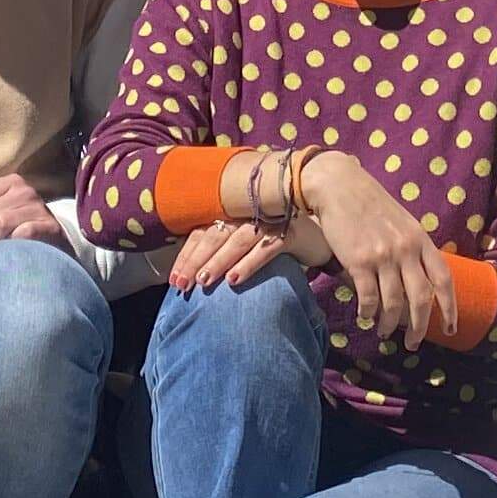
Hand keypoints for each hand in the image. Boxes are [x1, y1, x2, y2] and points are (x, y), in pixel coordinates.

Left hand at [170, 219, 294, 289]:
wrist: (322, 235)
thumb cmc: (279, 242)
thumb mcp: (249, 244)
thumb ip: (226, 251)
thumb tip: (196, 276)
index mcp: (234, 214)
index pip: (203, 232)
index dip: (186, 256)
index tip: (173, 280)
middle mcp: (248, 212)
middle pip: (215, 235)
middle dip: (196, 261)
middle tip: (182, 285)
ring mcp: (270, 219)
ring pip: (237, 240)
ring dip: (219, 261)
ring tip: (203, 281)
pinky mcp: (290, 231)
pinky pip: (265, 247)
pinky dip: (248, 263)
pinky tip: (234, 280)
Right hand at [292, 152, 460, 345]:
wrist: (339, 185)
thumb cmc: (371, 204)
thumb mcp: (403, 222)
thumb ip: (414, 248)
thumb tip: (421, 280)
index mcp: (420, 239)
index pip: (443, 280)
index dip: (449, 308)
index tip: (450, 329)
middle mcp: (405, 249)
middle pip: (420, 299)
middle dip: (419, 327)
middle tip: (414, 343)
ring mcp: (382, 256)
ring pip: (393, 303)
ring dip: (389, 324)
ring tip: (384, 332)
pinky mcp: (358, 261)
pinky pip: (368, 297)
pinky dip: (368, 313)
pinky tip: (365, 317)